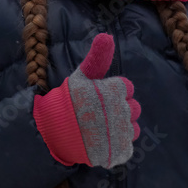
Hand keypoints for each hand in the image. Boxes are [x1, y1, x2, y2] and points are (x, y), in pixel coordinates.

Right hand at [33, 33, 140, 168]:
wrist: (55, 131)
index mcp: (117, 89)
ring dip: (119, 128)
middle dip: (118, 110)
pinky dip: (116, 146)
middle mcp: (124, 110)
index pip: (127, 88)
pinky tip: (101, 142)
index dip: (112, 92)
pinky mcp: (120, 151)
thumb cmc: (69, 100)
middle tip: (97, 114)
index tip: (98, 98)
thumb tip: (106, 35)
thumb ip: (98, 57)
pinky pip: (127, 147)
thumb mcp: (82, 76)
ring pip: (132, 128)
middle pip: (133, 108)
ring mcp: (123, 132)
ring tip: (99, 129)